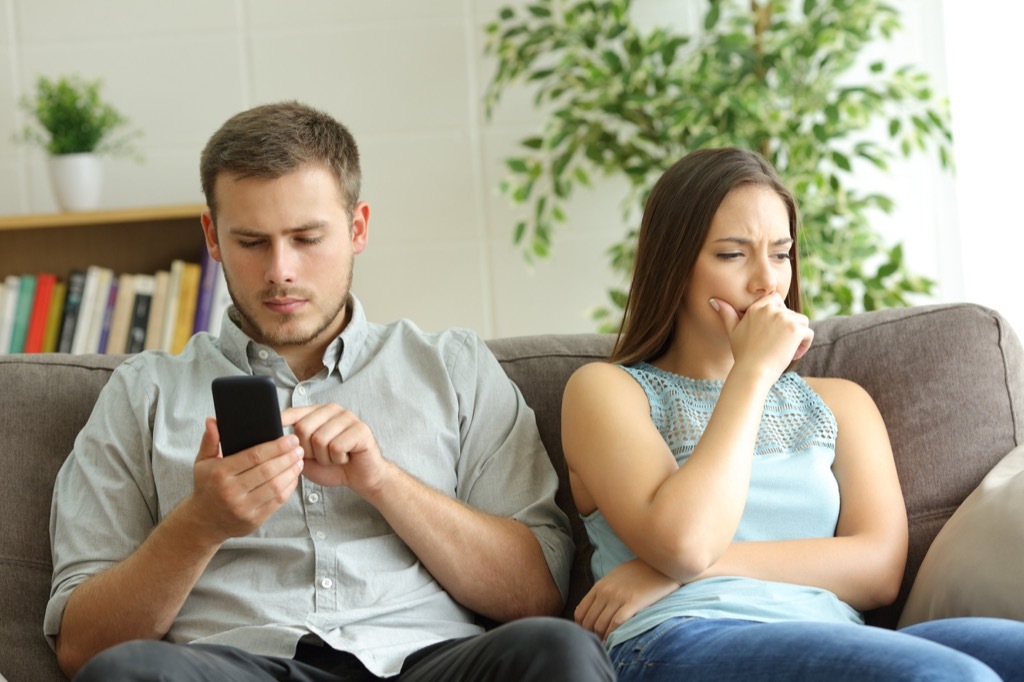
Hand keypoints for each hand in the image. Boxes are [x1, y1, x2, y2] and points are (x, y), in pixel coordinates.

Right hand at [186, 417, 304, 544]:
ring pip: (275, 487)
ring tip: (300, 461)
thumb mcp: (202, 462)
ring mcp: (243, 508)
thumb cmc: (207, 486)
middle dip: (287, 457)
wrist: (204, 522)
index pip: (253, 456)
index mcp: (220, 473)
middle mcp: (231, 492)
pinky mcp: (254, 520)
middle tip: (299, 448)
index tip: (290, 438)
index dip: (276, 446)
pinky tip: (293, 477)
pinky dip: (289, 488)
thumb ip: (210, 440)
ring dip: (291, 472)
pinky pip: (277, 502)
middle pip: (267, 471)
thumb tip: (212, 420)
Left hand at [282, 404, 387, 493]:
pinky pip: (337, 447)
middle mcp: (333, 410)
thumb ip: (293, 447)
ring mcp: (349, 417)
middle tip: (321, 457)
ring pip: (320, 439)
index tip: (273, 423)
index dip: (282, 419)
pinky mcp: (361, 429)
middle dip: (308, 451)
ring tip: (334, 458)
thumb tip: (276, 441)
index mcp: (318, 413)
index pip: (295, 412)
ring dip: (325, 458)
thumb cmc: (333, 466)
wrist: (360, 477)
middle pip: (304, 428)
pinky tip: (345, 458)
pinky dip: (338, 459)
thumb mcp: (306, 457)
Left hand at [575, 559, 680, 641]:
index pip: (580, 612)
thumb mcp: (616, 577)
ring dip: (602, 638)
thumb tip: (595, 609)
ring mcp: (618, 597)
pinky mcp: (633, 603)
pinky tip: (615, 642)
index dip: (582, 627)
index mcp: (599, 586)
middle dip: (591, 635)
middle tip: (598, 644)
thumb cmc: (639, 572)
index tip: (589, 635)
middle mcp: (605, 592)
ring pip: (600, 625)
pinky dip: (612, 636)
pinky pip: (616, 624)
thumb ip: (604, 591)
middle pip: (589, 622)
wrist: (660, 563)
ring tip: (607, 646)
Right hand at [711, 293, 812, 378]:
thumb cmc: (743, 355)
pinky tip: (793, 355)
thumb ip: (726, 314)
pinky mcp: (795, 329)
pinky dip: (804, 345)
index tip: (774, 333)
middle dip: (789, 329)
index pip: (776, 299)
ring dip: (798, 337)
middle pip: (791, 313)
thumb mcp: (732, 331)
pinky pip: (808, 333)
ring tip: (787, 351)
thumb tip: (714, 300)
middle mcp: (771, 309)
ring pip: (802, 322)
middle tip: (779, 347)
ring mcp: (784, 318)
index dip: (779, 315)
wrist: (752, 372)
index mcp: (756, 308)